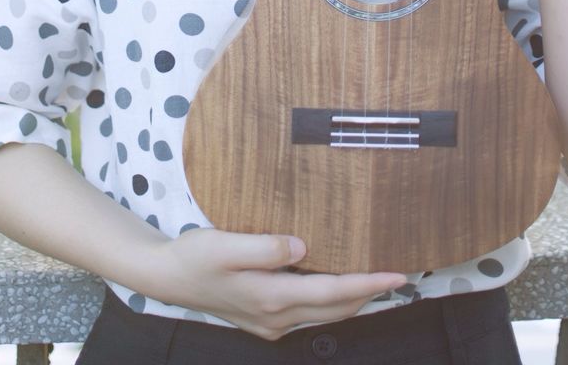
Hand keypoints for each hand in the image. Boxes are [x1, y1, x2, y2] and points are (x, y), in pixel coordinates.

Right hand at [156, 227, 406, 339]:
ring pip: (325, 315)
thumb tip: (302, 246)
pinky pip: (309, 313)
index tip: (397, 274)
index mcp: (271, 297)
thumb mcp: (225, 244)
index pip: (332, 293)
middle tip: (399, 275)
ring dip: (353, 300)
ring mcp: (271, 323)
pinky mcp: (265, 321)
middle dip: (369, 294)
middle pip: (335, 309)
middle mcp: (276, 316)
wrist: (168, 277)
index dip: (367, 284)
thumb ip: (264, 247)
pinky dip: (331, 302)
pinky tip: (337, 286)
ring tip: (377, 280)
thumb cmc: (195, 255)